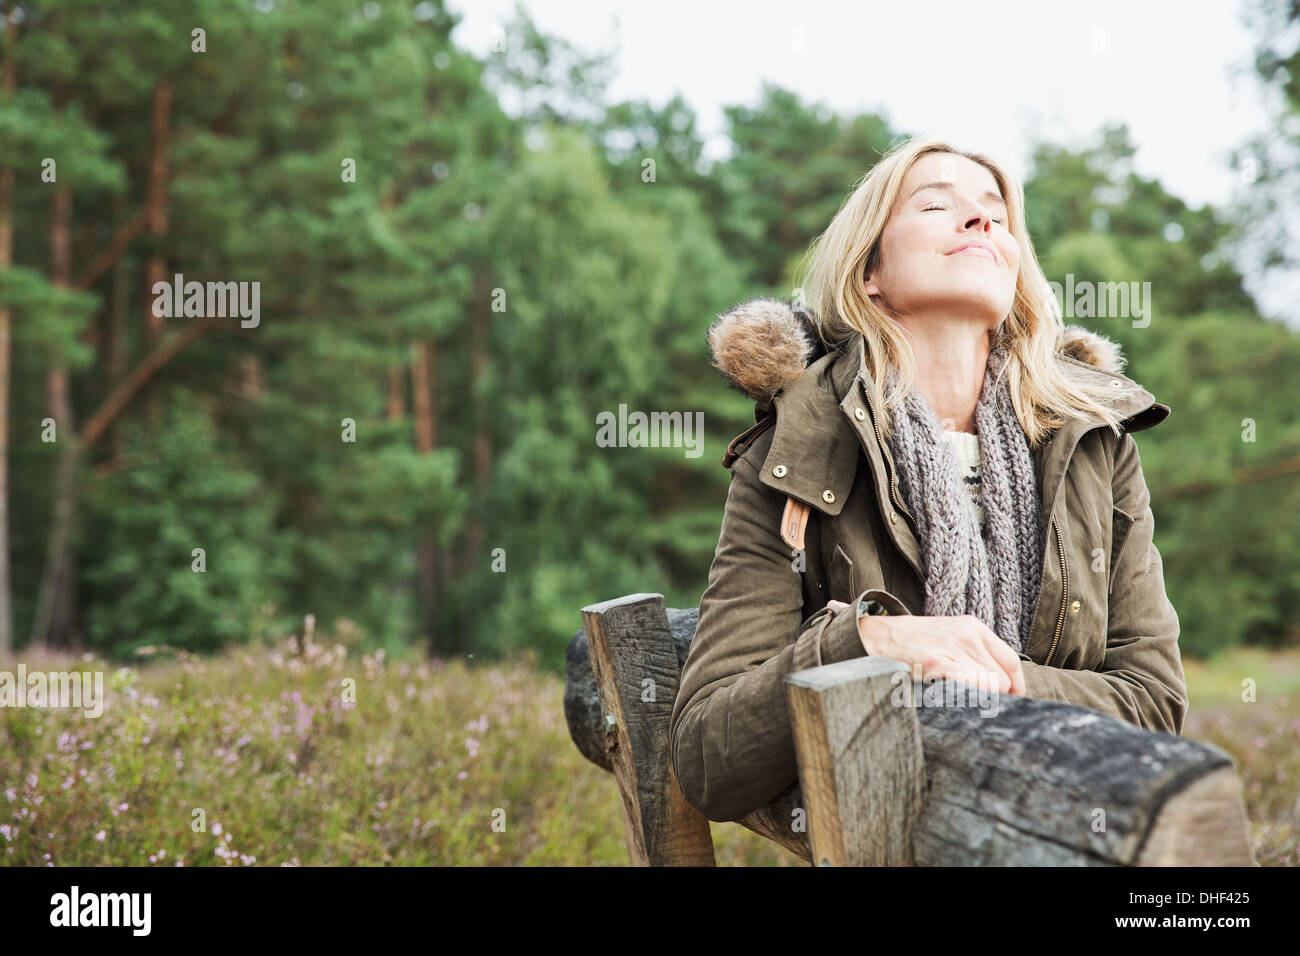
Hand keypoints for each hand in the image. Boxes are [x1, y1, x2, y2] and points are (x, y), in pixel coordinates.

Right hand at [857, 612, 1025, 696]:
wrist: (872, 638)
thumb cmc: (909, 645)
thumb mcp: (945, 638)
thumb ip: (972, 655)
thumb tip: (997, 688)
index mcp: (972, 627)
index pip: (1011, 662)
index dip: (1015, 688)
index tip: (1011, 704)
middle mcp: (967, 635)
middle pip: (1002, 681)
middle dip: (992, 698)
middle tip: (970, 705)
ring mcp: (953, 647)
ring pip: (989, 689)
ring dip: (976, 702)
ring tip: (953, 701)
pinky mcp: (937, 661)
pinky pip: (971, 688)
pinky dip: (965, 700)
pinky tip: (947, 701)